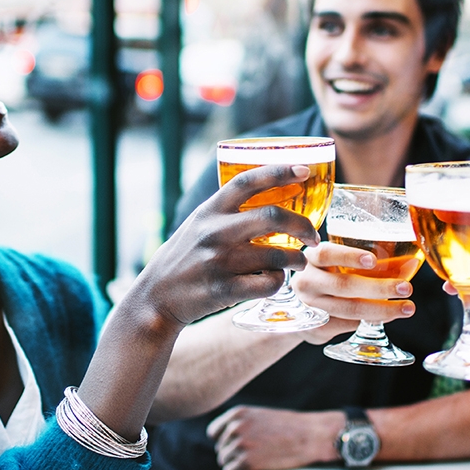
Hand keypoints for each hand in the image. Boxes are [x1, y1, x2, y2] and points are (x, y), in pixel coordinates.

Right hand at [129, 165, 320, 326]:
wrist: (156, 299)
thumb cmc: (182, 259)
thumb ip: (225, 212)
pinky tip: (275, 280)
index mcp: (209, 211)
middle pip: (272, 216)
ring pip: (277, 255)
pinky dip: (279, 282)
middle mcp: (214, 232)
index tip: (304, 170)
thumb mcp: (197, 225)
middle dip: (302, 224)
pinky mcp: (224, 290)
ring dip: (297, 259)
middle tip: (313, 234)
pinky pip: (269, 283)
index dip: (279, 171)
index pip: (247, 181)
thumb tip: (268, 197)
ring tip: (299, 261)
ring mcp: (219, 262)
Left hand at [206, 405, 341, 469]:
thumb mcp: (260, 416)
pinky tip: (253, 469)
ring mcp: (240, 445)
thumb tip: (221, 440)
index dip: (223, 441)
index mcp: (237, 414)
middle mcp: (235, 428)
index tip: (237, 446)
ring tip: (256, 460)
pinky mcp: (247, 462)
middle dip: (233, 454)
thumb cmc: (288, 427)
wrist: (309, 436)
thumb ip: (240, 424)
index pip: (213, 432)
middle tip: (254, 454)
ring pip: (223, 461)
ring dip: (236, 464)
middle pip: (219, 449)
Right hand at [290, 242, 416, 344]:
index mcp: (311, 259)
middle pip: (342, 285)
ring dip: (381, 310)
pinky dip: (370, 321)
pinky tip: (387, 316)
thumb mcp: (335, 264)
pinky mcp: (315, 328)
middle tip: (406, 288)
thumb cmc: (325, 278)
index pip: (326, 254)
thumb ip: (367, 263)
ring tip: (406, 308)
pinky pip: (347, 325)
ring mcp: (309, 307)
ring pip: (348, 309)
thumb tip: (411, 265)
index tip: (373, 260)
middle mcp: (307, 282)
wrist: (296, 309)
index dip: (349, 256)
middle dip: (378, 287)